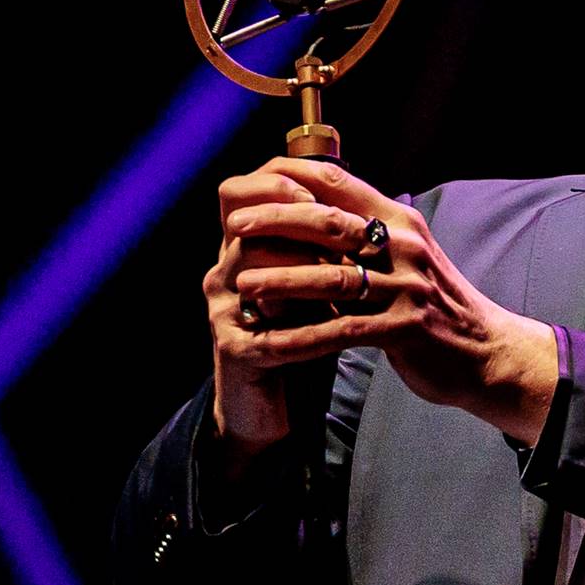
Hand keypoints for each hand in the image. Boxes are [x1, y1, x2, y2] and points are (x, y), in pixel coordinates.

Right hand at [203, 163, 342, 457]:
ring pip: (256, 275)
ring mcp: (222, 311)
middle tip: (360, 232)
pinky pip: (274, 338)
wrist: (266, 401)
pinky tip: (350, 334)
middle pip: (250, 228)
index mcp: (237, 247)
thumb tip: (362, 199)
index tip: (332, 189)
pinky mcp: (233, 351)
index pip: (238, 194)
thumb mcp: (308, 280)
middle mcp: (222, 271)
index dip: (278, 183)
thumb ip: (319, 243)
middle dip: (308, 224)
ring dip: (309, 273)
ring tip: (357, 278)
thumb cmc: (296, 331)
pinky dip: (315, 334)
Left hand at [219, 157, 558, 444]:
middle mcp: (405, 247)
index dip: (293, 181)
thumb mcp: (409, 259)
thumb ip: (368, 237)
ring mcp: (407, 287)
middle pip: (330, 224)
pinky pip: (342, 331)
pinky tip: (272, 343)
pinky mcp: (406, 329)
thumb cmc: (437, 305)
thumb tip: (312, 217)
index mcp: (401, 223)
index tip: (254, 185)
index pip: (341, 185)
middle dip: (277, 222)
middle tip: (235, 226)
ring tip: (242, 281)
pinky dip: (302, 337)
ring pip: (332, 277)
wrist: (486, 352)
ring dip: (282, 279)